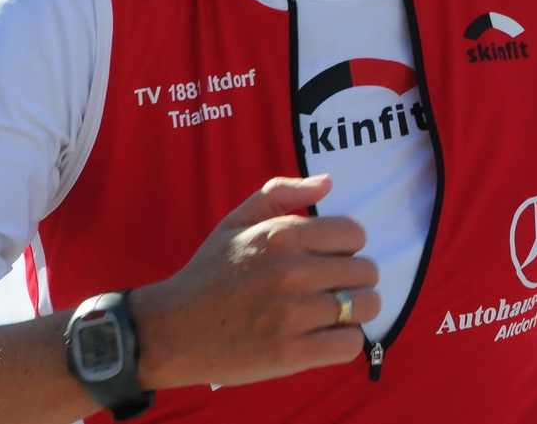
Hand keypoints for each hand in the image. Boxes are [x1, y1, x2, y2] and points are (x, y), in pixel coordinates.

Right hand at [133, 176, 381, 391]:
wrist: (169, 330)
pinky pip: (348, 344)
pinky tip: (325, 338)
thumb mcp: (236, 222)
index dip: (347, 248)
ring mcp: (291, 314)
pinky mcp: (289, 353)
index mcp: (282, 235)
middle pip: (366, 271)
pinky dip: (345, 342)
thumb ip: (282, 193)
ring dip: (355, 312)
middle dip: (355, 280)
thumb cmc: (208, 274)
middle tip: (333, 290)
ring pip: (364, 307)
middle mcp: (291, 271)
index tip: (330, 260)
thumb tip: (328, 183)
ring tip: (334, 315)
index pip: (354, 234)